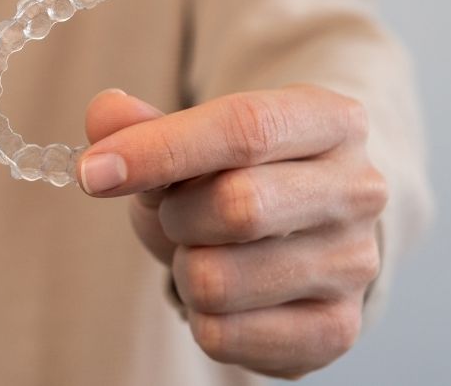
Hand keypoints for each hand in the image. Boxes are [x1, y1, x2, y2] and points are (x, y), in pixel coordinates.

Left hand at [78, 85, 386, 378]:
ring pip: (217, 280)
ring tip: (207, 251)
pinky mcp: (335, 328)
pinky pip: (223, 336)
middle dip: (176, 215)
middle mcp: (357, 190)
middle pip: (236, 207)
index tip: (93, 172)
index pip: (243, 129)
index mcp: (329, 121)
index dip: (159, 151)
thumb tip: (103, 115)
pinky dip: (199, 314)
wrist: (298, 228)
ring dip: (185, 268)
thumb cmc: (239, 174)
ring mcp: (354, 265)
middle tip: (177, 212)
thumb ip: (145, 124)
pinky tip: (225, 292)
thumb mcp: (195, 139)